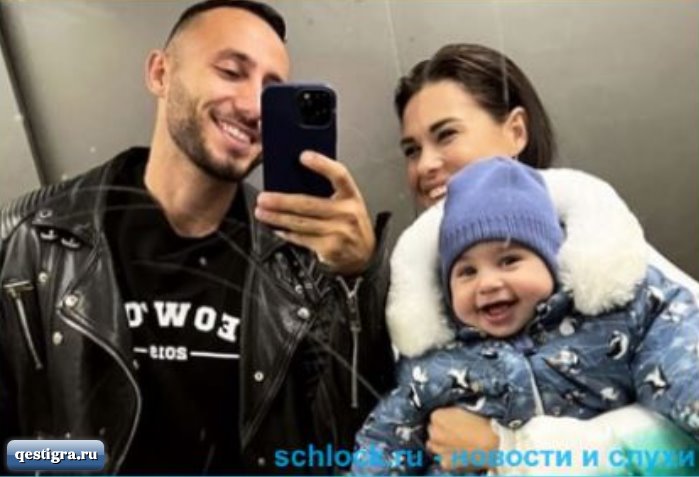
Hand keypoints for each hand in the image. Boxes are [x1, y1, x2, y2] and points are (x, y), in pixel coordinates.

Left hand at [255, 151, 375, 275]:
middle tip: (264, 198)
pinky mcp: (329, 248)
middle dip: (281, 201)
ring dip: (277, 218)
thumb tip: (295, 181)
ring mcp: (338, 232)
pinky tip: (276, 228)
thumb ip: (329, 192)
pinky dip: (286, 233)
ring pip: (300, 223)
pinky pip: (302, 239)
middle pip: (309, 204)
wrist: (366, 255)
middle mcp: (347, 213)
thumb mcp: (348, 204)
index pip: (339, 175)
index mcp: (351, 196)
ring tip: (262, 213)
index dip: (322, 164)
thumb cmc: (352, 225)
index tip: (304, 156)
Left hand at [426, 407, 499, 470]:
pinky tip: (459, 455)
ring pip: (433, 446)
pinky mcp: (445, 463)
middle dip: (441, 432)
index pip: (434, 417)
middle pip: (432, 431)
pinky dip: (449, 458)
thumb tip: (448, 417)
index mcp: (437, 416)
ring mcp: (438, 449)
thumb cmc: (483, 425)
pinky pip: (442, 459)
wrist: (493, 445)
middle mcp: (434, 433)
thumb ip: (451, 414)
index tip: (451, 423)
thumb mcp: (464, 410)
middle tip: (455, 434)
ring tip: (456, 445)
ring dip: (441, 445)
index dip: (444, 420)